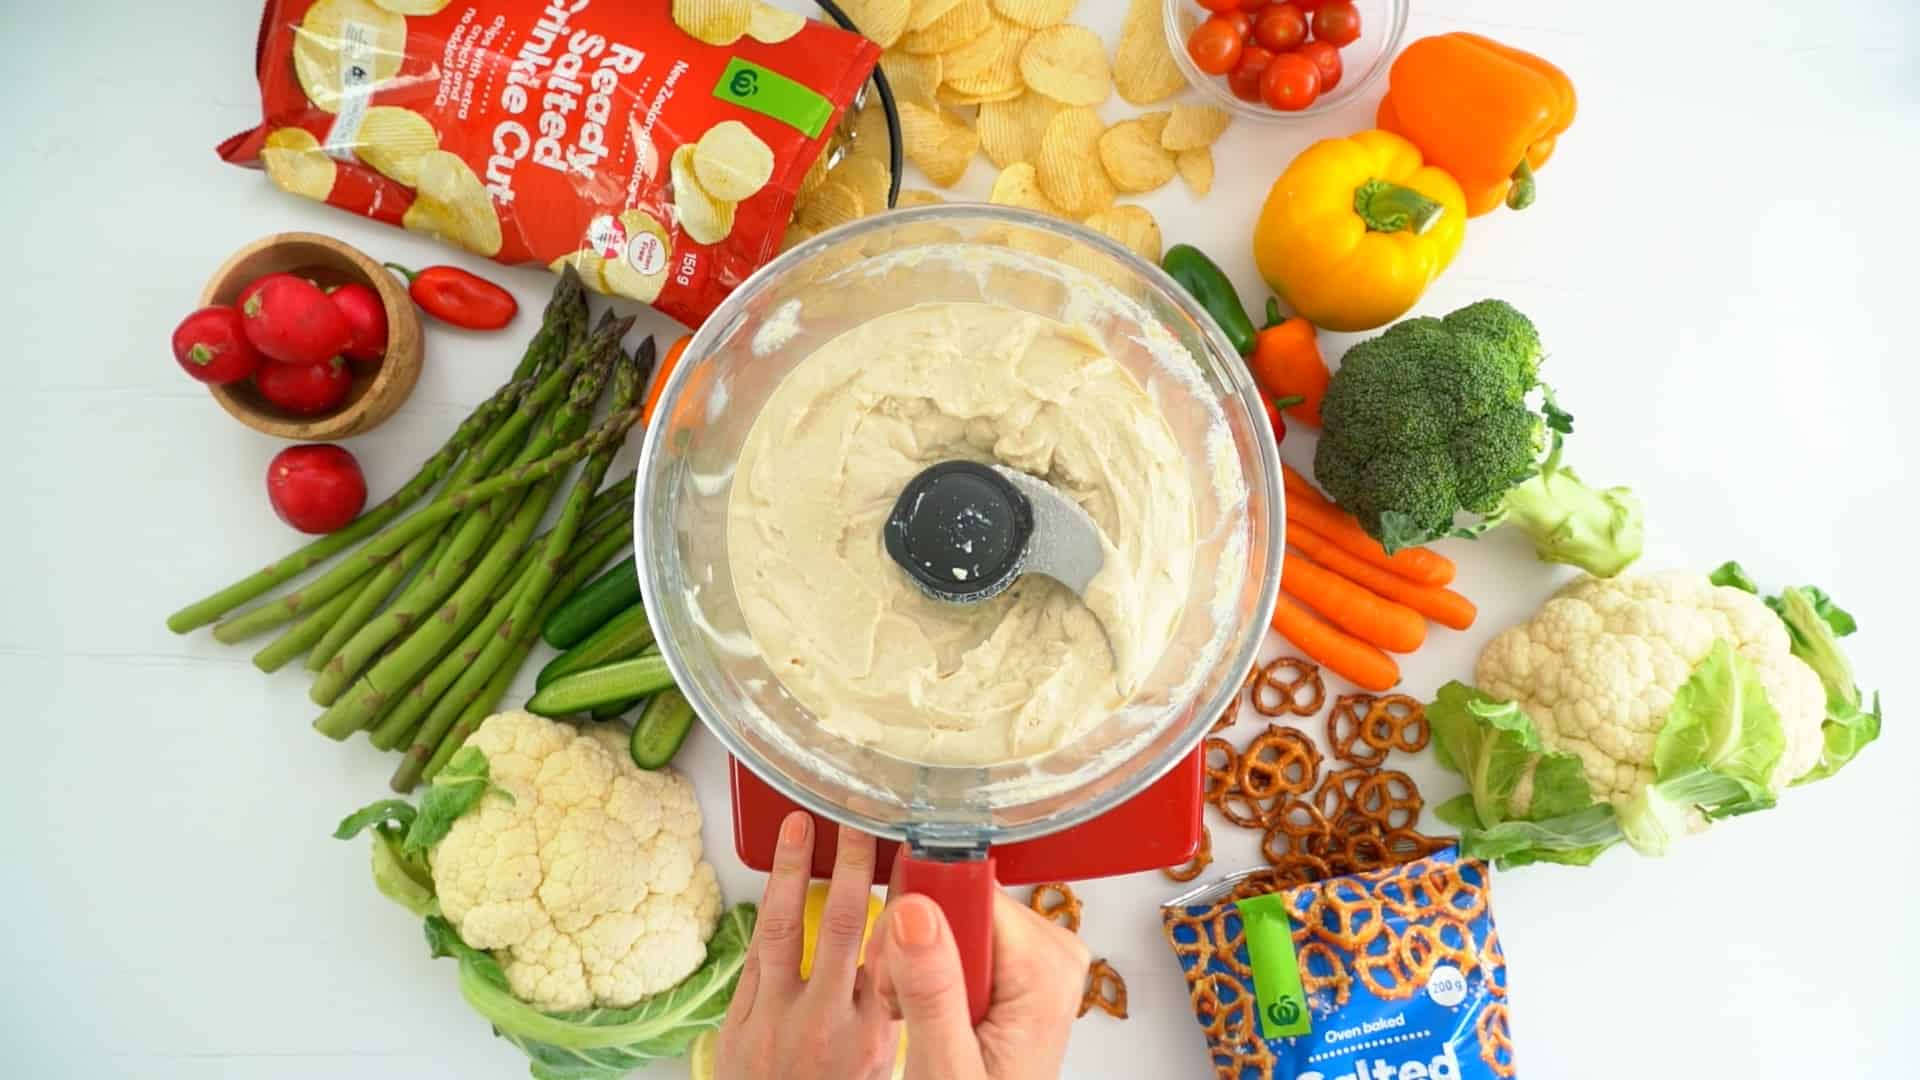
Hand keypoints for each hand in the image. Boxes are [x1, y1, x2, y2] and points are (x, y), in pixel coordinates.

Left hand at [717, 812, 900, 1079]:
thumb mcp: (876, 1062)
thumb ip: (883, 1004)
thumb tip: (893, 945)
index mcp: (868, 1033)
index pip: (889, 948)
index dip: (898, 897)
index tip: (908, 856)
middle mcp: (822, 1019)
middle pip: (840, 923)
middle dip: (850, 864)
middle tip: (857, 821)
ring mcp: (774, 1016)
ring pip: (783, 926)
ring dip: (790, 869)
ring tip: (798, 826)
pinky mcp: (739, 1019)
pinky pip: (754, 954)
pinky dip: (765, 913)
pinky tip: (772, 882)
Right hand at [870, 887, 1089, 1079]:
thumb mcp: (947, 1065)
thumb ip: (933, 989)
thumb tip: (916, 911)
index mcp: (1046, 968)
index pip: (971, 893)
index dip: (921, 920)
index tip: (898, 965)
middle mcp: (1051, 951)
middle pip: (958, 900)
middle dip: (913, 945)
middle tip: (902, 1002)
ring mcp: (1035, 953)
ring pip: (950, 913)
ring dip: (915, 959)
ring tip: (914, 1011)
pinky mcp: (1015, 959)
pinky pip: (957, 931)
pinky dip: (929, 965)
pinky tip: (928, 1004)